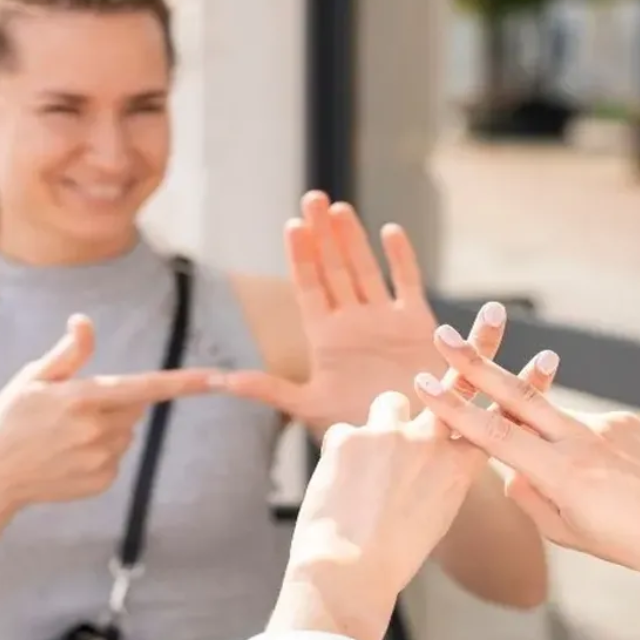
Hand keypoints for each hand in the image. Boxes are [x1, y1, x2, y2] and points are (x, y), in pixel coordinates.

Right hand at [0, 315, 220, 509]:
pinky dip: (101, 452)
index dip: (185, 383)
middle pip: (135, 406)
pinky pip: (116, 458)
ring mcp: (101, 459)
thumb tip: (84, 321)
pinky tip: (68, 455)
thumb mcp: (33, 378)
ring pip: (126, 432)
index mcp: (82, 398)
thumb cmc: (10, 419)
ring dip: (108, 427)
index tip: (218, 379)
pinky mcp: (102, 481)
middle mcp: (97, 430)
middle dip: (116, 400)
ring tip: (65, 435)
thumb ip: (68, 353)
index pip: (145, 387)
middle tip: (75, 408)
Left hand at [221, 191, 441, 429]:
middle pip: (334, 269)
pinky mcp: (417, 324)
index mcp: (325, 337)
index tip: (292, 225)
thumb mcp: (308, 407)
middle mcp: (353, 322)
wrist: (408, 441)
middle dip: (323, 234)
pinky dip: (401, 259)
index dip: (300, 256)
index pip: (309, 287)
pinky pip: (408, 284)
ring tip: (339, 208)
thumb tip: (222, 380)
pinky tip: (390, 231)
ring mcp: (384, 320)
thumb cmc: (357, 428)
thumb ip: (269, 390)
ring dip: (353, 240)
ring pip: (366, 270)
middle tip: (312, 198)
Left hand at [271, 316, 556, 639]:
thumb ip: (436, 476)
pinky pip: (344, 433)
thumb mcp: (432, 515)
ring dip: (380, 428)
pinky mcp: (350, 433)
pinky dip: (341, 457)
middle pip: (457, 384)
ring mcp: (391, 434)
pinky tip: (338, 488)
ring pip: (390, 406)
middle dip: (474, 348)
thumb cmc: (389, 555)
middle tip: (495, 314)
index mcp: (459, 470)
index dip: (520, 388)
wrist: (347, 573)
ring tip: (366, 473)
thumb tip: (424, 455)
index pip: (497, 418)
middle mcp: (432, 443)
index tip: (545, 361)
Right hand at [414, 324, 639, 579]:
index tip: (426, 385)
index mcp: (561, 473)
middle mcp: (579, 440)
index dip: (456, 410)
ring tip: (568, 475)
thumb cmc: (637, 542)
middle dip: (475, 363)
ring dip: (531, 428)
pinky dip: (575, 449)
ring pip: (549, 417)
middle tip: (443, 335)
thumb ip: (531, 501)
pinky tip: (606, 482)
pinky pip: (581, 430)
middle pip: (514, 394)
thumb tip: (509, 473)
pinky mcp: (622, 419)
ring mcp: (602, 424)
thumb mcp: (572, 535)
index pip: (495, 435)